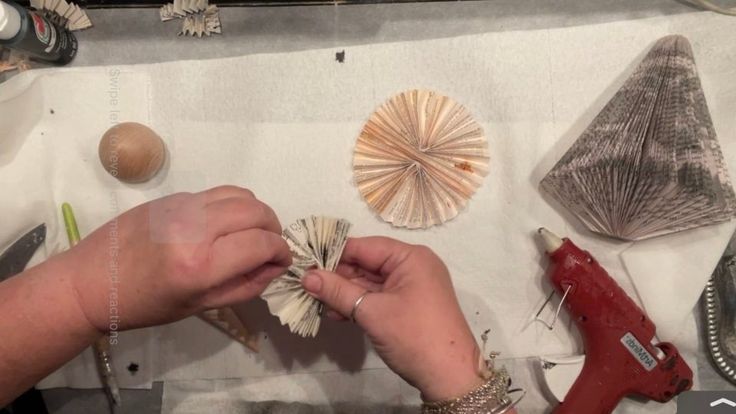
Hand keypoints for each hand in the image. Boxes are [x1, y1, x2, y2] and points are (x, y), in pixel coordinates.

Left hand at [62, 185, 290, 331]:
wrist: (92, 281)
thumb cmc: (144, 305)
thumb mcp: (198, 307)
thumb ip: (244, 286)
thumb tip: (274, 267)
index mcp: (200, 264)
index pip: (262, 244)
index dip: (281, 252)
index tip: (282, 261)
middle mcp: (194, 227)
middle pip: (257, 212)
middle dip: (274, 228)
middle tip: (270, 246)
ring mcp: (183, 206)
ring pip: (241, 194)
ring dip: (256, 212)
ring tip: (252, 232)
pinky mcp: (173, 196)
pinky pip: (217, 193)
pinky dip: (233, 206)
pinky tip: (225, 225)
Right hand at [301, 237, 482, 401]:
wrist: (450, 376)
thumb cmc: (413, 336)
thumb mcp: (371, 312)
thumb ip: (338, 291)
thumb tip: (307, 276)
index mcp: (410, 257)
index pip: (364, 246)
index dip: (333, 254)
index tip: (305, 263)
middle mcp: (413, 266)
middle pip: (367, 263)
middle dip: (337, 276)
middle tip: (306, 285)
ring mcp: (413, 287)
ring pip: (371, 282)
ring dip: (345, 293)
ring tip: (316, 302)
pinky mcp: (410, 306)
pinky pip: (379, 297)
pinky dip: (359, 304)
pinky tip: (336, 314)